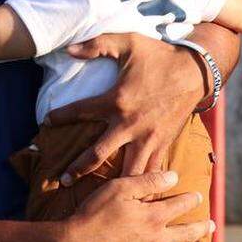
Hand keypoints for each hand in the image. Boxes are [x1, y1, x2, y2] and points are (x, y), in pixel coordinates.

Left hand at [46, 32, 206, 181]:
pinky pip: (150, 170)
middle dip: (79, 168)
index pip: (80, 111)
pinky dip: (141, 184)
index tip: (46, 123)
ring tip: (96, 198)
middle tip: (63, 180)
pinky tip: (132, 197)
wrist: (195, 71)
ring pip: (126, 171)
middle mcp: (130, 124)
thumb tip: (68, 49)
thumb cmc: (159, 56)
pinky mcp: (163, 144)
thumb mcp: (128, 42)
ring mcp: (148, 138)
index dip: (60, 117)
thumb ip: (97, 45)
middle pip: (98, 154)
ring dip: (110, 186)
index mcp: (117, 101)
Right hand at [60, 171, 213, 241]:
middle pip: (187, 234)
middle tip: (211, 226)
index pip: (180, 205)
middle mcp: (157, 240)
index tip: (198, 196)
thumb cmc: (94, 214)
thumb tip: (174, 176)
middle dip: (201, 228)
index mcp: (154, 216)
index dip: (191, 199)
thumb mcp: (119, 189)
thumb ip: (148, 182)